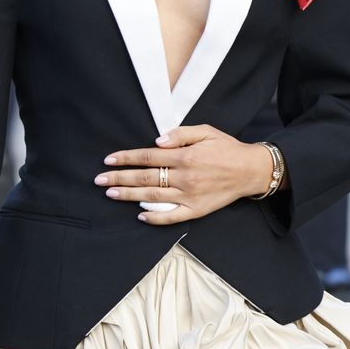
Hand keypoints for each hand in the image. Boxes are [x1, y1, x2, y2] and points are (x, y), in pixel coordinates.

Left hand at [94, 125, 274, 224]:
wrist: (250, 171)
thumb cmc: (226, 148)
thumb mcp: (206, 131)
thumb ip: (180, 134)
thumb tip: (157, 141)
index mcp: (185, 156)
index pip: (147, 157)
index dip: (125, 158)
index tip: (108, 160)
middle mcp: (184, 177)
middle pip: (144, 178)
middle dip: (119, 179)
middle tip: (99, 180)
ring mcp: (189, 196)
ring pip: (152, 197)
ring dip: (128, 196)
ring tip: (111, 194)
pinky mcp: (196, 210)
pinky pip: (171, 217)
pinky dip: (154, 217)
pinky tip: (139, 214)